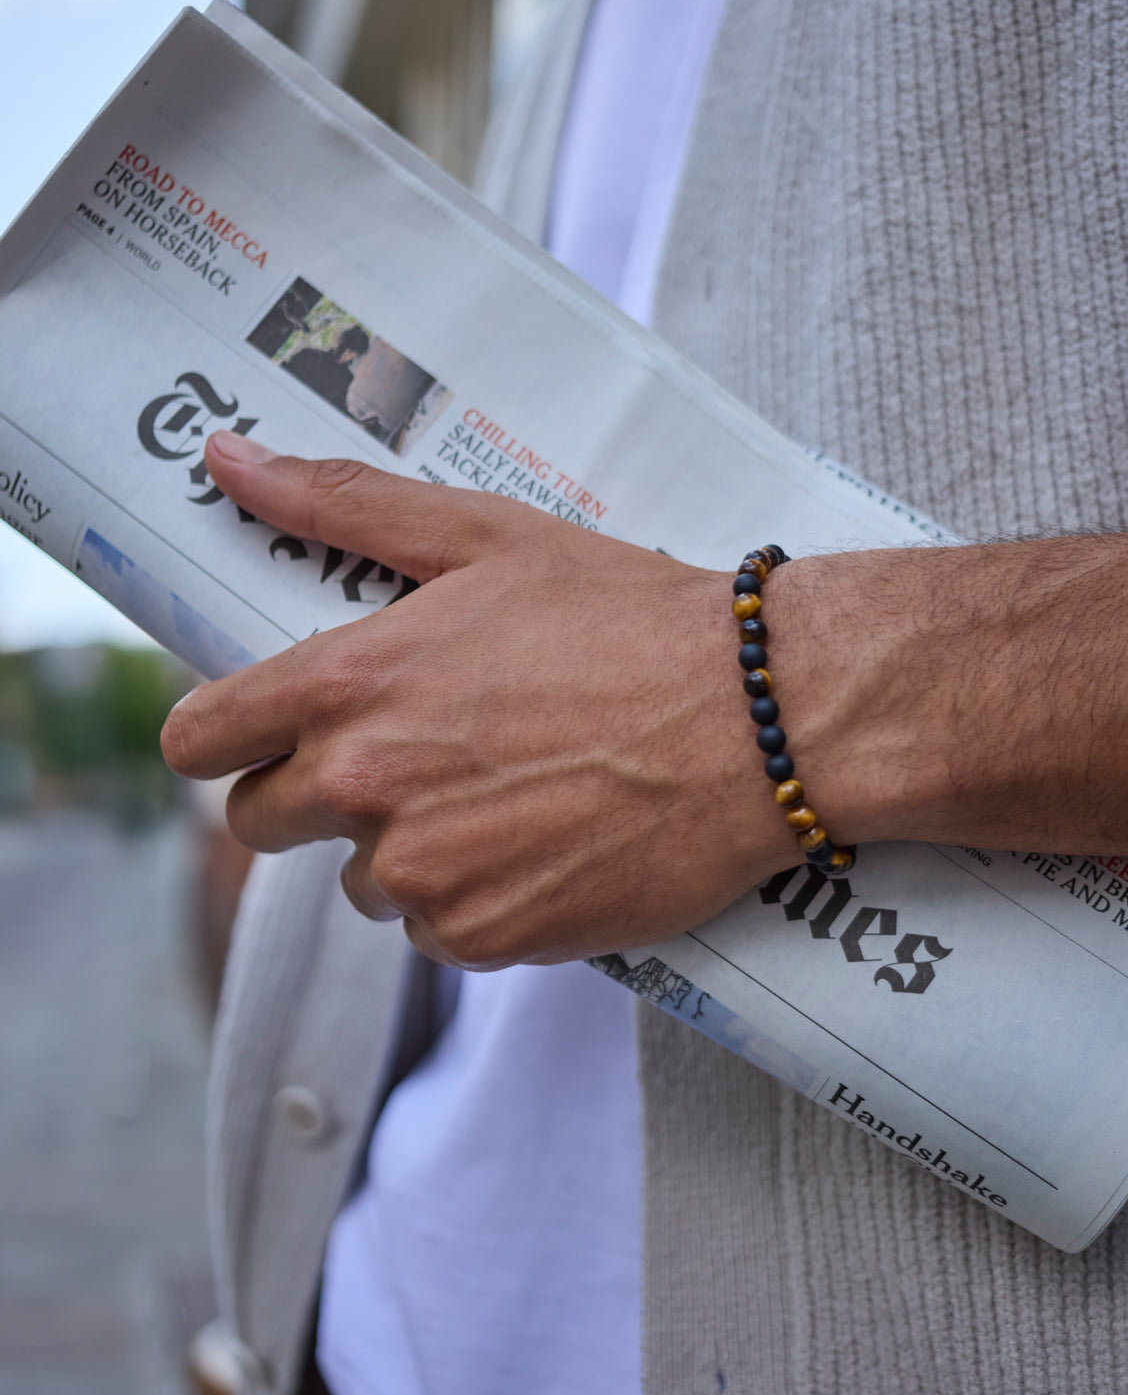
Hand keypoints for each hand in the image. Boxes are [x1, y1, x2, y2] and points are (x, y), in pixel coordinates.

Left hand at [160, 432, 799, 967]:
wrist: (761, 719)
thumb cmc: (628, 615)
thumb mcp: (484, 535)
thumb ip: (341, 502)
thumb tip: (223, 457)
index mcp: (350, 683)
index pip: (200, 739)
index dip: (222, 734)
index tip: (255, 730)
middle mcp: (366, 787)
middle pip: (260, 820)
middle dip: (312, 791)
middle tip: (410, 751)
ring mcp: (424, 874)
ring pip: (359, 879)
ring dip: (405, 846)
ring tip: (501, 789)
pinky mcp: (486, 937)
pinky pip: (437, 930)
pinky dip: (474, 896)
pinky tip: (541, 841)